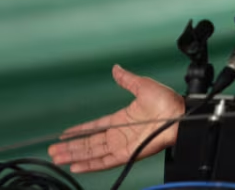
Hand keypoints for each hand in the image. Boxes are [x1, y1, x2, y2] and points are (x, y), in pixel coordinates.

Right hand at [48, 64, 184, 172]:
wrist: (181, 114)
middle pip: (90, 142)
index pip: (96, 126)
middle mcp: (121, 133)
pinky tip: (77, 165)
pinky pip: (105, 161)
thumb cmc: (169, 101)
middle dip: (71, 147)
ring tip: (57, 158)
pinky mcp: (129, 153)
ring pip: (93, 152)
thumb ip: (127, 79)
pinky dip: (91, 164)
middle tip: (53, 150)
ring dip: (75, 155)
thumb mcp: (143, 86)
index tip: (65, 134)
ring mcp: (123, 144)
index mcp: (123, 118)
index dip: (80, 130)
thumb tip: (116, 68)